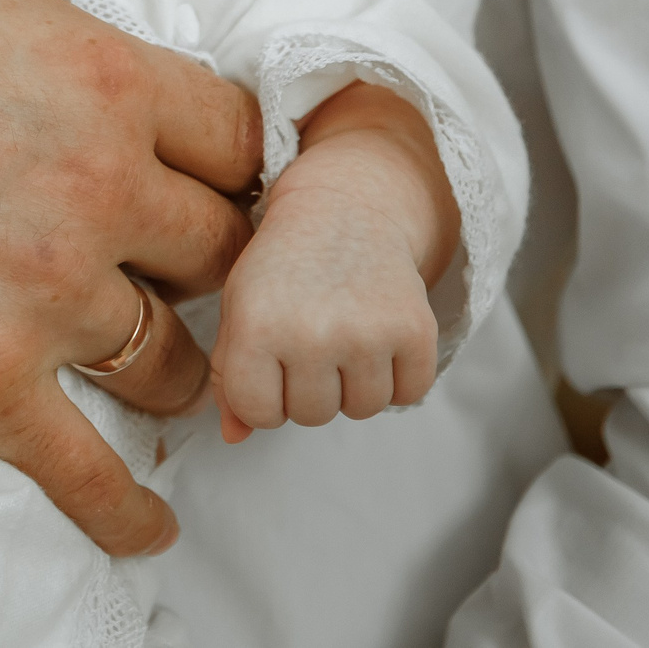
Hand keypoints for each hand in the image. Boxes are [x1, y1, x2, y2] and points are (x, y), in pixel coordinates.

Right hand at [0, 0, 262, 556]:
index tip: (208, 172)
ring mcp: (41, 294)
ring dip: (171, 361)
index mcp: (106, 81)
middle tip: (178, 264)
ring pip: (170, 357)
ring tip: (161, 367)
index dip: (226, 157)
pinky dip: (127, 502)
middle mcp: (96, 192)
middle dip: (204, 257)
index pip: (241, 139)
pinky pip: (87, 466)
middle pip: (222, 251)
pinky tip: (149, 519)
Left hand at [211, 81, 452, 441]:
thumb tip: (235, 439)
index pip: (258, 413)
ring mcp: (368, 334)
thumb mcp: (240, 309)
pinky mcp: (417, 332)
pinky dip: (396, 376)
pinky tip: (377, 334)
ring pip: (359, 411)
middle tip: (308, 336)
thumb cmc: (280, 266)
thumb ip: (231, 377)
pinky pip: (407, 396)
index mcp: (256, 327)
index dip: (262, 395)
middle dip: (307, 387)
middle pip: (310, 416)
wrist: (345, 208)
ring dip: (351, 384)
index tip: (267, 361)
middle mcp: (311, 332)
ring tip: (341, 332)